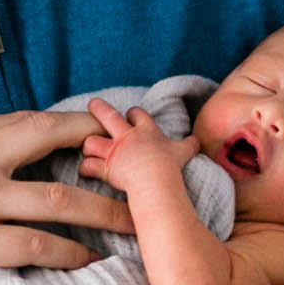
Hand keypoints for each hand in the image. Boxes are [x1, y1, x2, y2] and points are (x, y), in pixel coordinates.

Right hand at [0, 110, 131, 284]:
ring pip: (59, 200)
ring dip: (106, 211)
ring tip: (138, 223)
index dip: (69, 127)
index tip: (100, 136)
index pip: (24, 121)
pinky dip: (72, 255)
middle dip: (101, 149)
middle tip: (139, 162)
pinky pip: (39, 247)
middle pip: (52, 140)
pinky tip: (92, 264)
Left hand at [78, 99, 198, 195]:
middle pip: (108, 116)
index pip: (137, 113)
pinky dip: (86, 168)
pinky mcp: (106, 167)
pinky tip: (85, 170)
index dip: (133, 113)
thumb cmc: (171, 166)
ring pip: (92, 141)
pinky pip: (89, 165)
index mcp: (146, 131)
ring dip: (89, 144)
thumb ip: (190, 144)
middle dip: (99, 108)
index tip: (131, 115)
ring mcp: (114, 152)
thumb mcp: (184, 152)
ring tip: (88, 147)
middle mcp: (127, 137)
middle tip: (93, 103)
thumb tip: (198, 141)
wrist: (156, 181)